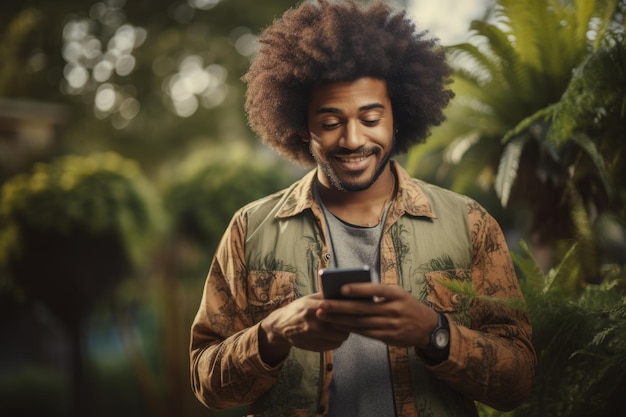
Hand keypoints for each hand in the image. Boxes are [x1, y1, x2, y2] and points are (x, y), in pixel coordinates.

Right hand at [259, 293, 349, 365]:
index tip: (360, 307)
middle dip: (351, 322)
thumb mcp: (309, 298)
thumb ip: (326, 296)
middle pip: (343, 325)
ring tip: (345, 326)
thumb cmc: (298, 309)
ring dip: (345, 332)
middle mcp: (313, 323)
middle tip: (356, 317)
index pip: (338, 309)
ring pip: (341, 337)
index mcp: (313, 307)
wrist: (281, 326)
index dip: (351, 309)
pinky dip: (338, 340)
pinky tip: (336, 334)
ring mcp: (314, 338)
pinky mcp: (315, 347)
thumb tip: (346, 292)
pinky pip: (334, 345)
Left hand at [315, 283, 437, 348]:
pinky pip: (365, 333)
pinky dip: (349, 329)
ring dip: (340, 319)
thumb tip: (350, 291)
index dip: (358, 289)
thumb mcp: (398, 294)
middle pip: (362, 308)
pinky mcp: (388, 337)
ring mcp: (391, 325)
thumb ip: (379, 293)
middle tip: (322, 304)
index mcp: (396, 294)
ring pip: (360, 322)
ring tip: (324, 315)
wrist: (427, 327)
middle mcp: (394, 309)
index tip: (341, 288)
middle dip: (339, 306)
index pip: (376, 290)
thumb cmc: (406, 305)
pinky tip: (337, 324)